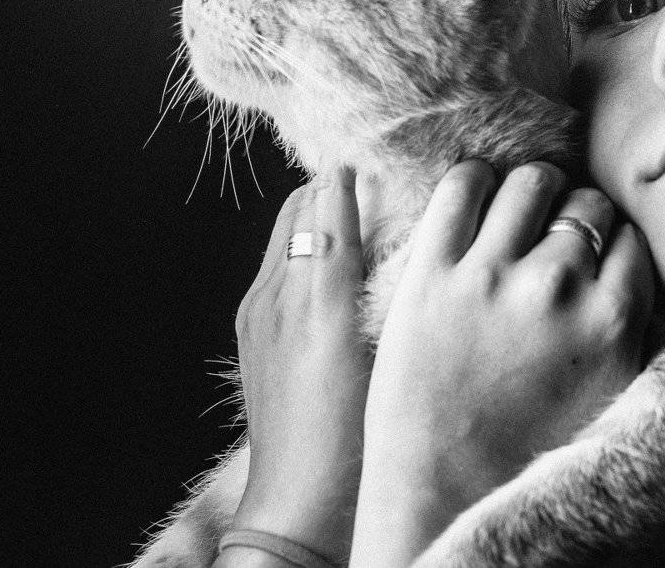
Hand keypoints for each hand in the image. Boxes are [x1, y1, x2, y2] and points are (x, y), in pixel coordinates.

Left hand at [226, 168, 371, 564]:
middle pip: (298, 210)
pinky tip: (333, 271)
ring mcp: (257, 315)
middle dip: (332, 191)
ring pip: (283, 236)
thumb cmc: (355, 440)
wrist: (299, 505)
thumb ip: (391, 289)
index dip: (351, 178)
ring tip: (358, 218)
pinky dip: (300, 250)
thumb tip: (413, 238)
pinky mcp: (251, 335)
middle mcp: (276, 296)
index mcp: (315, 297)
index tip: (383, 160)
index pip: (325, 205)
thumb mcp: (386, 357)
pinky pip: (274, 268)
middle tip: (377, 185)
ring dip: (315, 217)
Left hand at [352, 160, 654, 564]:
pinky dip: (473, 179)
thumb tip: (628, 273)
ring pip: (529, 183)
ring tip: (519, 205)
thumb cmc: (526, 452)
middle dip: (575, 214)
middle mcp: (559, 287)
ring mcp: (491, 275)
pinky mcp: (431, 272)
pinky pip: (461, 187)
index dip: (611, 239)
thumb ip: (627, 328)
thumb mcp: (608, 394)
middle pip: (584, 206)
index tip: (596, 249)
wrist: (443, 490)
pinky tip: (475, 195)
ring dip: (530, 188)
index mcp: (610, 321)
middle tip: (556, 232)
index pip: (627, 238)